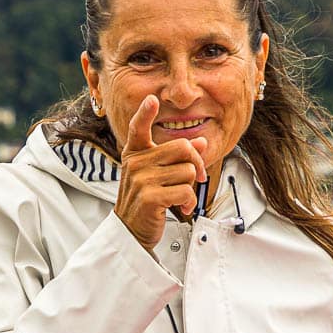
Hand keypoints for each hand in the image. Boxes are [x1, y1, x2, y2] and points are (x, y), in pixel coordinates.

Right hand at [113, 95, 207, 250]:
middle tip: (196, 179)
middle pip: (183, 148)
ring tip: (180, 198)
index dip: (145, 113)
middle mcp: (135, 163)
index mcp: (135, 154)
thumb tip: (201, 142)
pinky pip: (186, 191)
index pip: (138, 128)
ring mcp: (141, 179)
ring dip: (192, 188)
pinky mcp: (149, 197)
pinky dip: (190, 202)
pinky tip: (181, 208)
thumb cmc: (147, 201)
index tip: (151, 100)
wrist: (131, 232)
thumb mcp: (159, 175)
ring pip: (188, 171)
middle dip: (197, 165)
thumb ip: (178, 158)